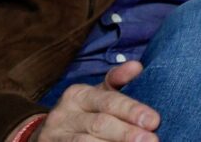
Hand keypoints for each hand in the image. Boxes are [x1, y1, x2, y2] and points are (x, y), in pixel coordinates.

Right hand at [32, 61, 159, 141]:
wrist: (46, 135)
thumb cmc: (83, 112)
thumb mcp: (96, 94)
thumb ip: (117, 80)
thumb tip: (137, 66)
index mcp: (78, 95)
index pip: (108, 101)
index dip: (132, 110)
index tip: (154, 120)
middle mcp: (65, 116)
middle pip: (99, 124)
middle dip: (127, 133)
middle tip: (152, 140)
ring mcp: (57, 138)